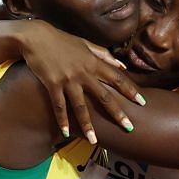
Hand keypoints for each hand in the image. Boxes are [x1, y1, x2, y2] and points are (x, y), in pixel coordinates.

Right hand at [16, 19, 144, 145]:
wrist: (36, 37)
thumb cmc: (61, 40)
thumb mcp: (85, 44)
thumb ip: (104, 55)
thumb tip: (122, 65)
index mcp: (93, 62)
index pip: (117, 78)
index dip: (130, 90)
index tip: (142, 102)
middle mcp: (83, 73)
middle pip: (104, 96)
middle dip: (117, 113)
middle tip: (129, 127)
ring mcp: (68, 80)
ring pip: (81, 107)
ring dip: (88, 125)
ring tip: (94, 141)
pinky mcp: (52, 85)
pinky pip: (59, 106)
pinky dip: (62, 120)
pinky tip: (66, 133)